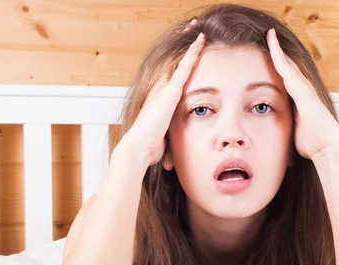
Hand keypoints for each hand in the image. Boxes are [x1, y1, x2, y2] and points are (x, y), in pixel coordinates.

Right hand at [121, 29, 204, 167]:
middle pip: (172, 65)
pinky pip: (184, 67)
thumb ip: (167, 148)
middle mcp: (158, 92)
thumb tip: (169, 163)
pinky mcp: (170, 91)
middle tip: (190, 31)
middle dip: (182, 49)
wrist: (137, 148)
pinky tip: (201, 39)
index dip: (176, 67)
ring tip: (196, 27)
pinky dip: (192, 53)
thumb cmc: (147, 151)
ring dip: (189, 45)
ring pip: (179, 61)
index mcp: (157, 103)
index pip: (169, 80)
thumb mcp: (161, 146)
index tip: (182, 58)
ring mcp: (163, 90)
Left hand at [266, 28, 338, 160]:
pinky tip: (273, 46)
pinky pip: (288, 70)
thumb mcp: (293, 130)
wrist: (328, 148)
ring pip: (288, 65)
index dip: (278, 66)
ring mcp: (304, 89)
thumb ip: (286, 124)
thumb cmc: (313, 143)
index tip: (268, 56)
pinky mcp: (303, 91)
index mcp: (299, 100)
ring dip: (278, 49)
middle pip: (288, 67)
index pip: (286, 79)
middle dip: (278, 53)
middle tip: (269, 38)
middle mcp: (303, 91)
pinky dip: (280, 57)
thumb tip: (274, 131)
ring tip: (269, 35)